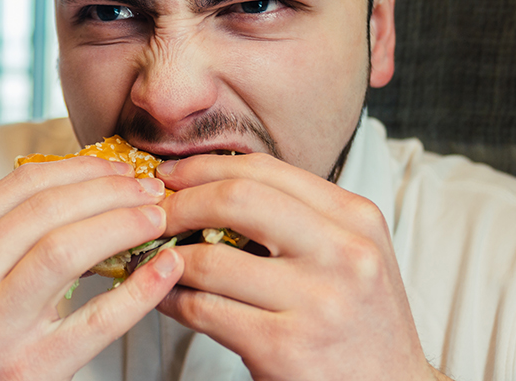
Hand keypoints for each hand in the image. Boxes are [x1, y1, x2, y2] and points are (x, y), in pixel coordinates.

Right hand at [0, 155, 184, 380]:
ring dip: (122, 224)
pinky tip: (165, 269)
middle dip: (108, 190)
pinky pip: (98, 320)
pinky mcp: (32, 369)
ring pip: (65, 251)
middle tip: (147, 188)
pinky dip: (140, 289)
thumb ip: (1, 231)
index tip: (116, 167)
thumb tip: (84, 185)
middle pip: (46, 211)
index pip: (19, 186)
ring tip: (156, 218)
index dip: (79, 168)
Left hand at [156, 153, 443, 380]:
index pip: (266, 170)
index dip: (207, 167)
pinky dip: (173, 301)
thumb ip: (301, 218)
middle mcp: (344, 252)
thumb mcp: (352, 254)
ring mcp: (318, 301)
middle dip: (181, 203)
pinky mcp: (285, 347)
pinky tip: (167, 299)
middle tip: (154, 214)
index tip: (172, 176)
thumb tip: (213, 187)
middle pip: (237, 198)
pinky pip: (205, 310)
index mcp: (356, 218)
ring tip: (154, 261)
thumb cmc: (362, 325)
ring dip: (168, 259)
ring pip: (211, 259)